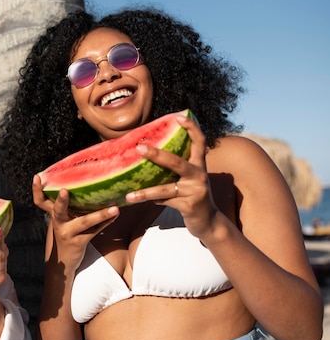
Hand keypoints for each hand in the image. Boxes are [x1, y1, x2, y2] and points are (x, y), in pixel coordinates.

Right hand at [33, 174, 118, 266]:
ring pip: (84, 221)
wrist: (63, 261)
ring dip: (100, 214)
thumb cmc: (67, 233)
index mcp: (53, 213)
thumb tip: (86, 185)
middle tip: (65, 190)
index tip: (37, 177)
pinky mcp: (78, 242)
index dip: (37, 189)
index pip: (40, 201)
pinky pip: (94, 231)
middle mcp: (58, 222)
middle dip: (61, 200)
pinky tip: (115, 215)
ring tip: (114, 208)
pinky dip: (106, 222)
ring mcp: (68, 233)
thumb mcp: (62, 219)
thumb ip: (68, 206)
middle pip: (58, 210)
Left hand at [125, 114, 217, 238]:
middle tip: (139, 148)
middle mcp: (200, 176)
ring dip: (145, 192)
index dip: (191, 128)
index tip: (179, 116)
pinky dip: (153, 201)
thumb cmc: (193, 197)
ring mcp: (196, 191)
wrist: (209, 223)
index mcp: (199, 166)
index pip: (199, 142)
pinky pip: (166, 201)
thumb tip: (147, 156)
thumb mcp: (188, 181)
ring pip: (165, 188)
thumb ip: (174, 171)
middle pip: (177, 162)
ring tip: (129, 195)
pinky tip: (143, 201)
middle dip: (157, 155)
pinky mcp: (190, 206)